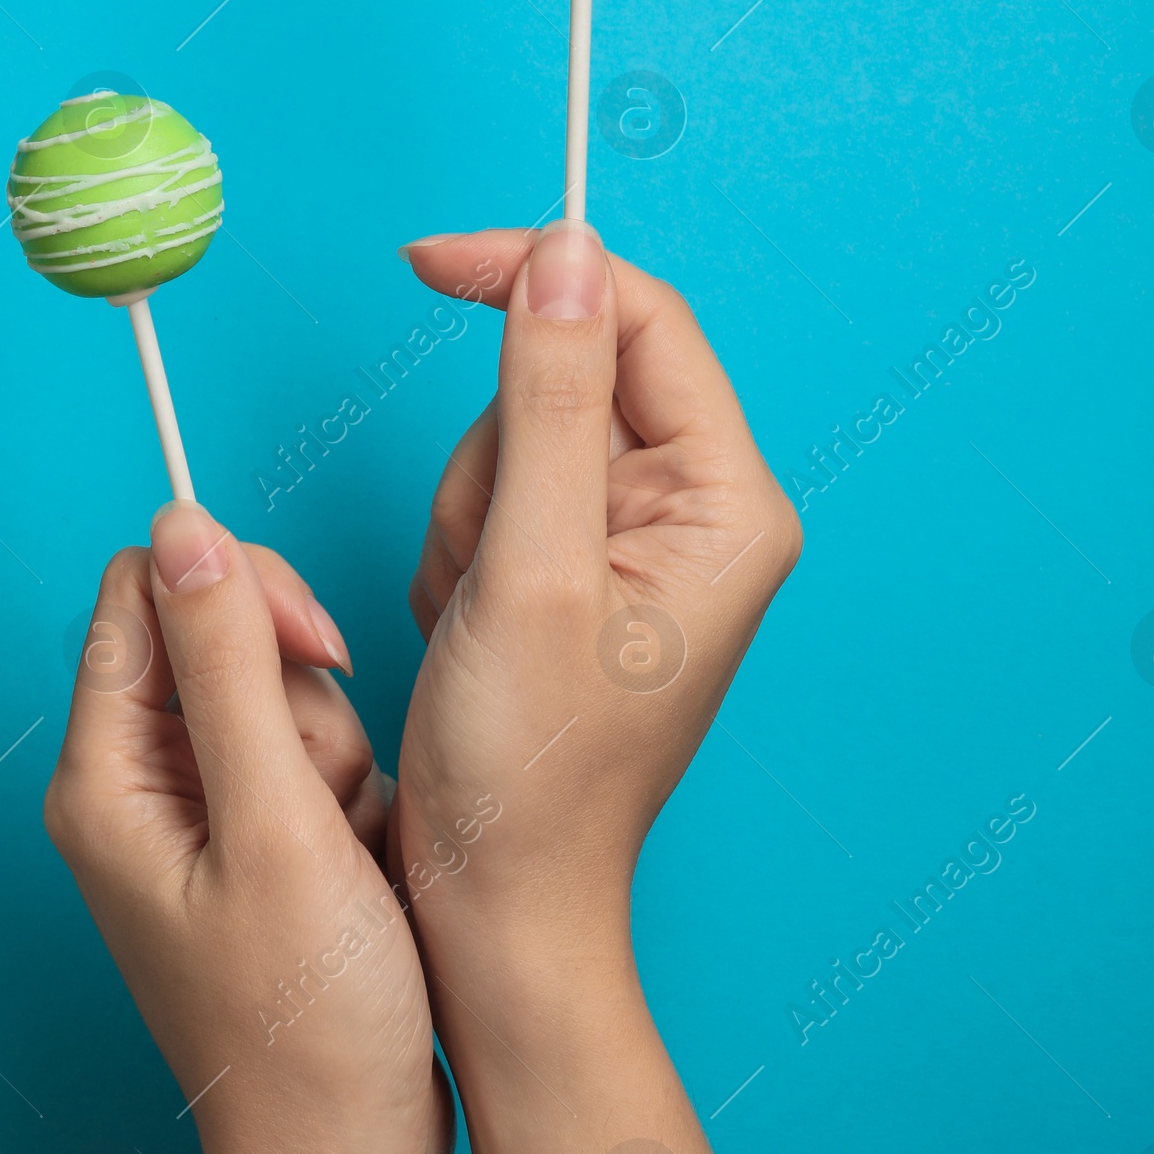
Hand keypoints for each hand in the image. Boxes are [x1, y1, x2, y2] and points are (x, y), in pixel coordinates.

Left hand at [45, 506, 450, 1153]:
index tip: (317, 653)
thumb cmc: (307, 1033)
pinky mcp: (260, 856)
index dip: (239, 593)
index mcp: (104, 779)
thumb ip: (226, 666)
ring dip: (344, 768)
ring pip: (290, 705)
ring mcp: (201, 827)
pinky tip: (366, 888)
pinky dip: (360, 812)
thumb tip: (182, 524)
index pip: (145, 589)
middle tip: (326, 801)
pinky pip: (321, 769)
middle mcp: (138, 792)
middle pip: (224, 642)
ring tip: (349, 868)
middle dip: (307, 702)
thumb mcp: (276, 826)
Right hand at [394, 224, 800, 997]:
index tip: (427, 264)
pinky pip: (493, 498)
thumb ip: (546, 399)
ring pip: (513, 436)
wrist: (494, 901)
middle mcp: (698, 513)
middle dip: (491, 460)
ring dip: (466, 518)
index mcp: (726, 505)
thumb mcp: (529, 569)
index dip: (536, 274)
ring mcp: (638, 545)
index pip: (640, 319)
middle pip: (565, 378)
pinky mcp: (582, 571)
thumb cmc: (528, 772)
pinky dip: (458, 555)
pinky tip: (471, 632)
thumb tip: (565, 252)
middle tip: (485, 569)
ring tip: (477, 617)